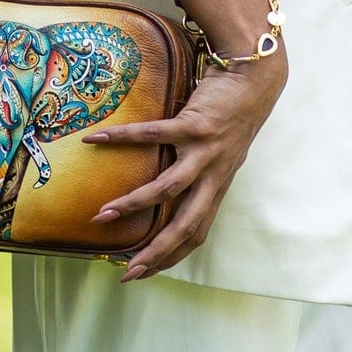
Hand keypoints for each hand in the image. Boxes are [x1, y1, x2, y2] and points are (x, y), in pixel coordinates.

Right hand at [81, 47, 287, 282]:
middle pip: (186, 225)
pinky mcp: (195, 124)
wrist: (255, 78)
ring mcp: (205, 151)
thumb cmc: (234, 115)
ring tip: (102, 215)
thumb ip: (203, 172)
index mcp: (218, 185)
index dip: (172, 257)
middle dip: (156, 251)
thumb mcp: (223, 154)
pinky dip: (123, 138)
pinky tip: (97, 139)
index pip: (196, 233)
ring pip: (168, 188)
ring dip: (134, 204)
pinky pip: (154, 134)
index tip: (143, 272)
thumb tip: (173, 187)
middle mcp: (213, 174)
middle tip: (126, 271)